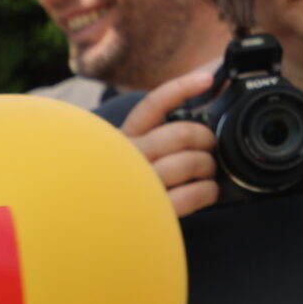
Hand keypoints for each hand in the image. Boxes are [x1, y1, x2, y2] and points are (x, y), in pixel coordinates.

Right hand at [123, 65, 225, 217]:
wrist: (92, 224)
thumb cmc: (120, 183)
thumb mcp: (129, 151)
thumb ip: (154, 132)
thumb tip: (199, 99)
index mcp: (123, 138)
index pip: (153, 105)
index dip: (182, 87)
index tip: (207, 80)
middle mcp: (126, 158)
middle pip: (179, 134)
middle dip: (205, 138)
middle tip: (210, 147)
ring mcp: (136, 185)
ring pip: (186, 163)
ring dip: (207, 165)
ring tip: (208, 171)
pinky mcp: (147, 212)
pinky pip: (188, 196)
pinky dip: (206, 191)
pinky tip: (208, 191)